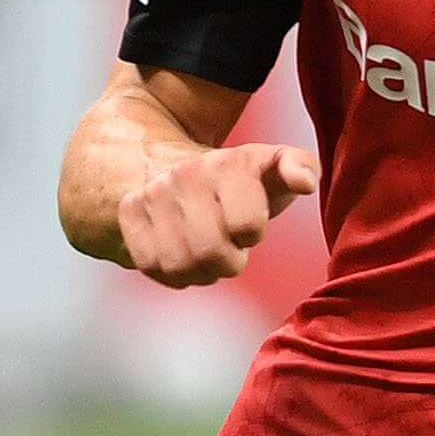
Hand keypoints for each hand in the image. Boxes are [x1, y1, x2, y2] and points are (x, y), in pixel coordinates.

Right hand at [115, 144, 317, 287]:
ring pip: (180, 266)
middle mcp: (186, 175)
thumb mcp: (273, 171)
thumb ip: (300, 169)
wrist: (178, 166)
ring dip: (199, 269)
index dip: (251, 234)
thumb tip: (305, 181)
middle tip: (228, 245)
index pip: (246, 227)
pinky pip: (152, 266)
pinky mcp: (129, 213)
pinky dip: (171, 270)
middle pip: (211, 253)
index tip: (249, 223)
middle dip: (227, 260)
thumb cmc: (240, 183)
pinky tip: (180, 251)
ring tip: (205, 249)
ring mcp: (153, 193)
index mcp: (228, 164)